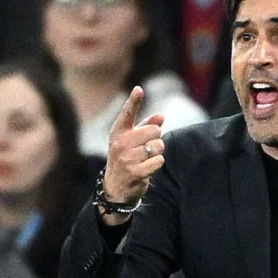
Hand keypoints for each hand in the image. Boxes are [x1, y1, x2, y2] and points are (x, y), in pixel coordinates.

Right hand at [101, 86, 164, 225]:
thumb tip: (161, 116)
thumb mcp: (132, 141)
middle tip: (147, 148)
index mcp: (118, 132)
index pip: (127, 113)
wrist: (116, 187)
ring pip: (158, 146)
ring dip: (157, 153)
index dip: (134, 101)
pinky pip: (159, 161)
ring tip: (146, 159)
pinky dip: (157, 164)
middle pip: (154, 131)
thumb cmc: (126, 158)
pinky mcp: (135, 172)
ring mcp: (127, 158)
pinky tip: (147, 168)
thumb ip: (146, 127)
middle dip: (156, 139)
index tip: (138, 90)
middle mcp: (120, 143)